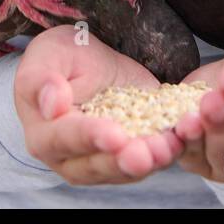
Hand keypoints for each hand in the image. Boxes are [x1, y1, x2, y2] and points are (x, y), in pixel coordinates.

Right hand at [14, 25, 184, 184]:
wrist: (90, 63)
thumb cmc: (62, 57)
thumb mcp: (48, 54)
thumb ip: (41, 79)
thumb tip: (50, 105)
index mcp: (44, 134)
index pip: (64, 139)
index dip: (89, 137)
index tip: (113, 134)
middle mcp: (71, 158)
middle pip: (97, 165)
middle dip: (124, 160)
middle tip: (145, 154)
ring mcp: (103, 161)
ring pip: (126, 169)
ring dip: (150, 161)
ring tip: (168, 148)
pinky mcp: (131, 155)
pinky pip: (149, 159)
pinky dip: (168, 151)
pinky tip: (182, 139)